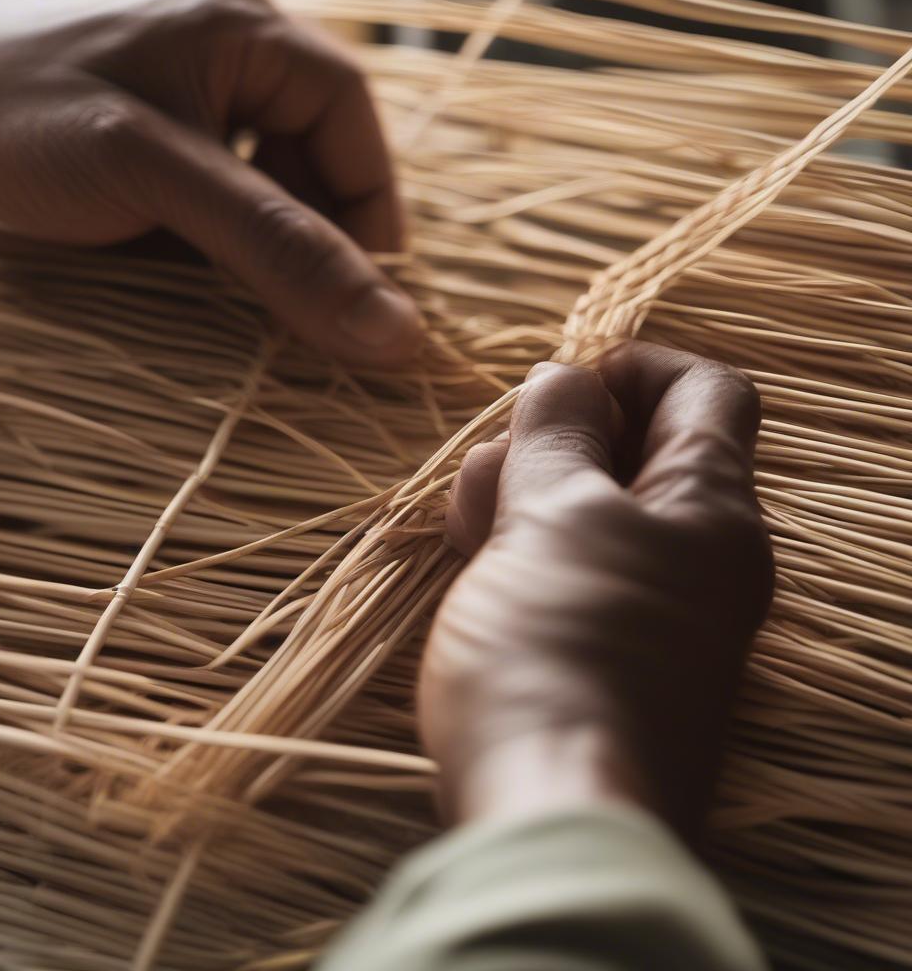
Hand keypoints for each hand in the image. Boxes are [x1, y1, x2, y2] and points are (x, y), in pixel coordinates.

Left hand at [0, 0, 420, 364]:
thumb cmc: (16, 116)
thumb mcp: (155, 173)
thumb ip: (276, 248)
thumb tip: (393, 331)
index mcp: (248, 34)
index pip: (353, 124)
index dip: (375, 216)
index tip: (374, 303)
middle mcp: (234, 74)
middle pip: (325, 172)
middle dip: (330, 250)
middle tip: (326, 330)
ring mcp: (197, 129)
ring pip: (282, 210)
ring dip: (285, 271)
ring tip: (276, 329)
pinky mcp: (165, 177)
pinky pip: (233, 232)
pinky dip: (239, 278)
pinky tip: (224, 312)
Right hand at [421, 343, 773, 836]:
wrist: (552, 810)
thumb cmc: (558, 647)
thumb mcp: (554, 515)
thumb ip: (559, 434)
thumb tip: (566, 376)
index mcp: (710, 508)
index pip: (704, 391)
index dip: (633, 366)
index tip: (559, 384)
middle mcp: (694, 551)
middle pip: (631, 446)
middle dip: (553, 437)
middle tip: (491, 475)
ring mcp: (644, 601)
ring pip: (584, 504)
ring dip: (521, 491)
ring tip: (467, 530)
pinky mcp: (596, 642)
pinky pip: (565, 562)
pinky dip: (521, 545)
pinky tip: (473, 561)